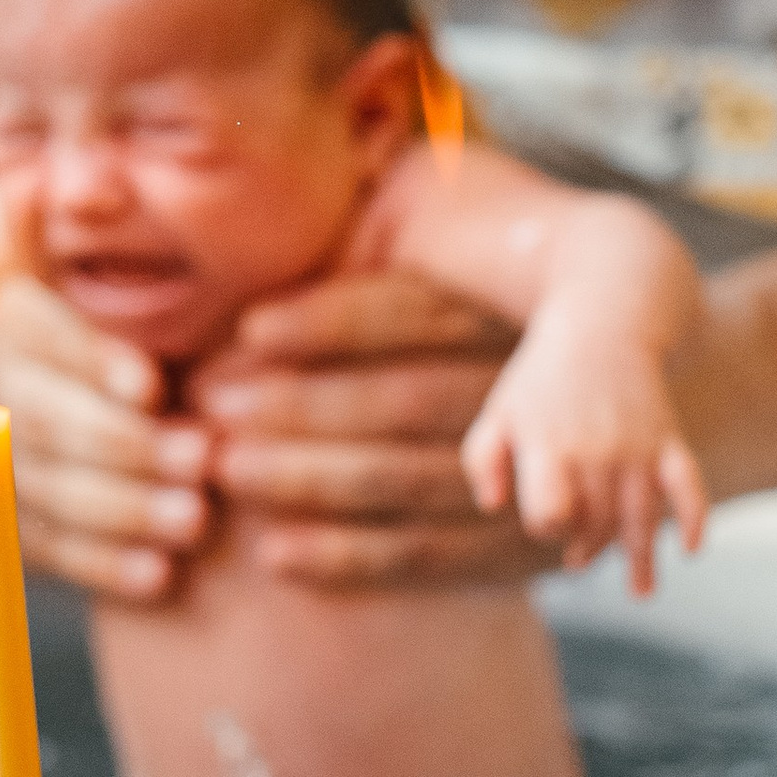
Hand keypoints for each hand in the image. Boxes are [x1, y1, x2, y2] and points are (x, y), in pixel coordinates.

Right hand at [0, 274, 214, 601]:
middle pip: (33, 427)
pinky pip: (36, 541)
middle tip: (201, 460)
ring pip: (41, 489)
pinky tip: (155, 580)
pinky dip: (94, 562)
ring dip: (119, 509)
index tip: (147, 384)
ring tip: (193, 521)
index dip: (83, 358)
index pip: (14, 341)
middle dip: (116, 448)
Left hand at [191, 273, 549, 590]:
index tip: (247, 328)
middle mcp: (529, 394)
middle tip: (208, 406)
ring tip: (222, 469)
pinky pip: (426, 558)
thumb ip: (372, 239)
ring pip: (408, 480)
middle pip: (407, 400)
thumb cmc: (447, 322)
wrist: (568, 426)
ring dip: (307, 480)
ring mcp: (531, 478)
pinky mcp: (519, 553)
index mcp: (507, 312)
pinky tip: (272, 554)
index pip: (415, 312)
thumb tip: (273, 217)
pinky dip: (346, 559)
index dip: (328, 320)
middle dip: (300, 406)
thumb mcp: (433, 253)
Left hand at [460, 336, 709, 593]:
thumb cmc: (541, 378)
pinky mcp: (669, 439)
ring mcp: (638, 448)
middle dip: (588, 548)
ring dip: (641, 559)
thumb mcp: (499, 412)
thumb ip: (482, 460)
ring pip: (642, 518)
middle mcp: (597, 452)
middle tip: (579, 560)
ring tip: (639, 590)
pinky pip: (689, 486)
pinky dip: (696, 518)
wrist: (602, 323)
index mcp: (550, 447)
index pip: (552, 514)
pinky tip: (692, 551)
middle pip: (598, 524)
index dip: (547, 526)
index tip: (547, 520)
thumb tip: (492, 507)